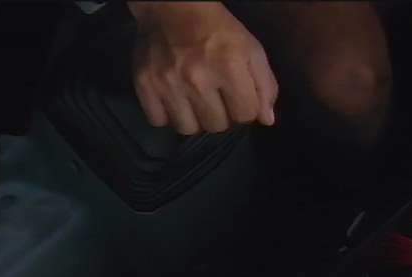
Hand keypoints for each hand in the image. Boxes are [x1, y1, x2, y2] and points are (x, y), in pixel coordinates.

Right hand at [129, 1, 277, 134]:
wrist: (173, 6)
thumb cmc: (218, 28)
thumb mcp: (250, 49)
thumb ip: (264, 85)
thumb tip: (266, 120)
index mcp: (229, 67)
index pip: (245, 115)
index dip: (244, 108)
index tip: (237, 97)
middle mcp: (198, 79)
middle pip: (217, 126)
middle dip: (220, 114)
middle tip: (215, 97)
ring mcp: (168, 83)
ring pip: (188, 128)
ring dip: (194, 119)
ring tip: (194, 102)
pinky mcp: (145, 84)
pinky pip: (158, 121)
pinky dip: (167, 115)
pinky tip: (173, 100)